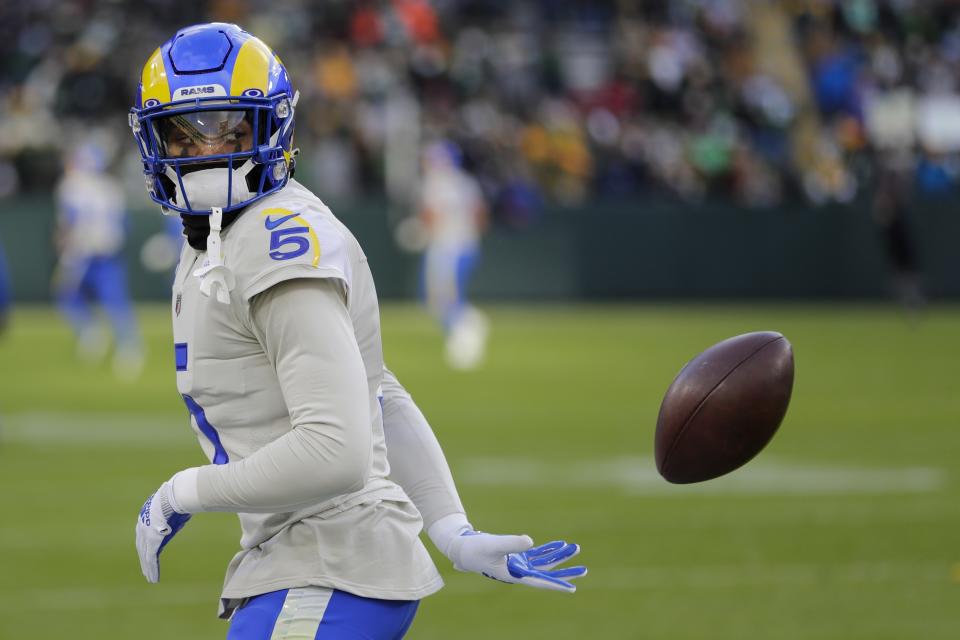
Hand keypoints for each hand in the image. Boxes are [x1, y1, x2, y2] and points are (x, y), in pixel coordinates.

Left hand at [135, 481, 190, 582]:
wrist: (175, 496)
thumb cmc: (179, 498)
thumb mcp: (175, 508)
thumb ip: (176, 515)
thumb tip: (185, 515)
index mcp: (146, 516)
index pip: (144, 535)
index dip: (145, 546)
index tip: (146, 554)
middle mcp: (142, 527)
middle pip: (141, 547)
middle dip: (143, 560)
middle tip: (145, 571)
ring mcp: (146, 535)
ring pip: (145, 556)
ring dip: (148, 569)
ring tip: (150, 579)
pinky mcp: (152, 541)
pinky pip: (151, 559)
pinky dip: (153, 570)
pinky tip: (154, 579)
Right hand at [447, 531, 586, 592]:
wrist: (462, 548)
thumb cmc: (475, 549)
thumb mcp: (494, 544)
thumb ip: (512, 543)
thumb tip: (531, 541)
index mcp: (514, 574)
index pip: (539, 581)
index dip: (555, 584)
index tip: (571, 588)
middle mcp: (519, 571)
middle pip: (547, 572)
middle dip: (565, 570)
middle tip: (584, 569)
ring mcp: (519, 563)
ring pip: (544, 562)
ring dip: (559, 556)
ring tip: (576, 549)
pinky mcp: (517, 555)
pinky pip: (537, 554)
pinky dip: (548, 550)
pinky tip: (560, 545)